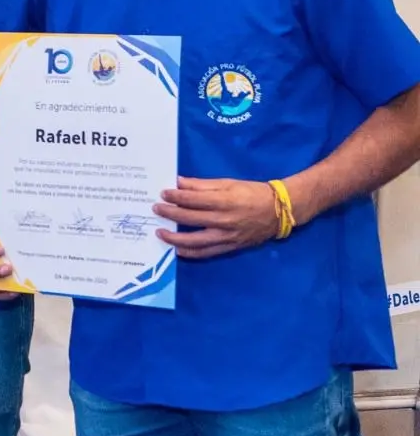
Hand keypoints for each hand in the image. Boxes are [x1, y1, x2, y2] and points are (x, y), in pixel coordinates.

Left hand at [153, 176, 280, 259]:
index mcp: (225, 201)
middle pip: (190, 218)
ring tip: (160, 233)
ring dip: (175, 238)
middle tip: (156, 209)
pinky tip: (178, 250)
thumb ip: (202, 185)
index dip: (175, 197)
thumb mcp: (228, 183)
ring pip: (195, 240)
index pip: (193, 200)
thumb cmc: (253, 193)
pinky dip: (191, 253)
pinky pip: (207, 253)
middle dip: (170, 213)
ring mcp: (227, 236)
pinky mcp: (231, 247)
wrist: (279, 211)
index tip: (163, 194)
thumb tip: (180, 182)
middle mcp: (224, 220)